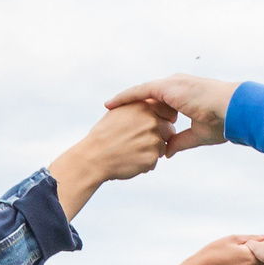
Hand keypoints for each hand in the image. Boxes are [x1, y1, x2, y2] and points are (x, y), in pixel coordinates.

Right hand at [49, 105, 171, 216]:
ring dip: (153, 150)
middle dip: (160, 136)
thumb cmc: (105, 134)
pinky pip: (156, 160)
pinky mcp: (152, 157)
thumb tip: (155, 102)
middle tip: (138, 141)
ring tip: (132, 150)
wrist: (93, 156)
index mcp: (143, 106)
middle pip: (169, 130)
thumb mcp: (120, 111)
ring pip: (163, 146)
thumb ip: (139, 105)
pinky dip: (146, 162)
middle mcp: (151, 121)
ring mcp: (153, 139)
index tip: (155, 125)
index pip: (169, 111)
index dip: (165, 119)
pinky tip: (130, 159)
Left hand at [106, 76, 237, 153]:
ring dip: (124, 101)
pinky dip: (125, 97)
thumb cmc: (222, 122)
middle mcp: (176, 86)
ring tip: (107, 110)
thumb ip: (180, 141)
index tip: (131, 120)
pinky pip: (140, 91)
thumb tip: (165, 152)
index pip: (159, 102)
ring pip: (141, 92)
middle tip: (113, 116)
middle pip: (147, 95)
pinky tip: (111, 105)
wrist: (233, 110)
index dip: (145, 111)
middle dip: (131, 106)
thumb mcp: (197, 135)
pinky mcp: (168, 88)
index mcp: (183, 96)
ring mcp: (171, 85)